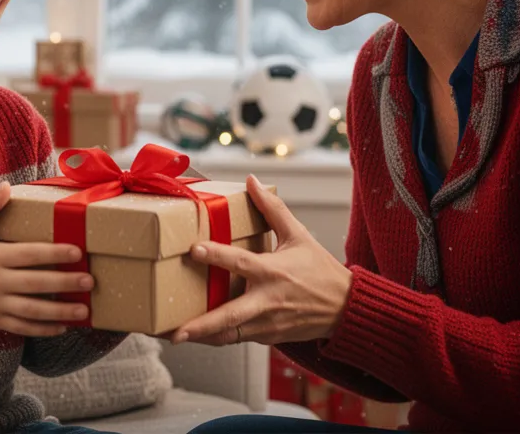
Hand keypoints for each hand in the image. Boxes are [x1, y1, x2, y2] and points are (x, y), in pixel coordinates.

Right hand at [0, 182, 92, 336]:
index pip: (29, 254)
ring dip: (60, 311)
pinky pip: (22, 328)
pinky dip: (43, 330)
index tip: (77, 252)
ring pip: (32, 310)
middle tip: (89, 281)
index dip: (53, 253)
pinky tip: (63, 327)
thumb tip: (6, 184)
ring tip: (84, 309)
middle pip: (36, 283)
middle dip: (64, 283)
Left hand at [171, 175, 352, 346]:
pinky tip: (197, 334)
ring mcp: (267, 324)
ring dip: (202, 336)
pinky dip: (217, 337)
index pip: (241, 263)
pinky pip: (237, 338)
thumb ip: (272, 209)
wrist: (346, 309)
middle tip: (175, 331)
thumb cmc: (320, 270)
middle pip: (230, 316)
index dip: (217, 256)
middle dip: (202, 325)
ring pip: (229, 335)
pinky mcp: (267, 337)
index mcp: (273, 272)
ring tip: (173, 335)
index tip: (194, 249)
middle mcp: (268, 301)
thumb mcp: (298, 235)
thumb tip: (252, 181)